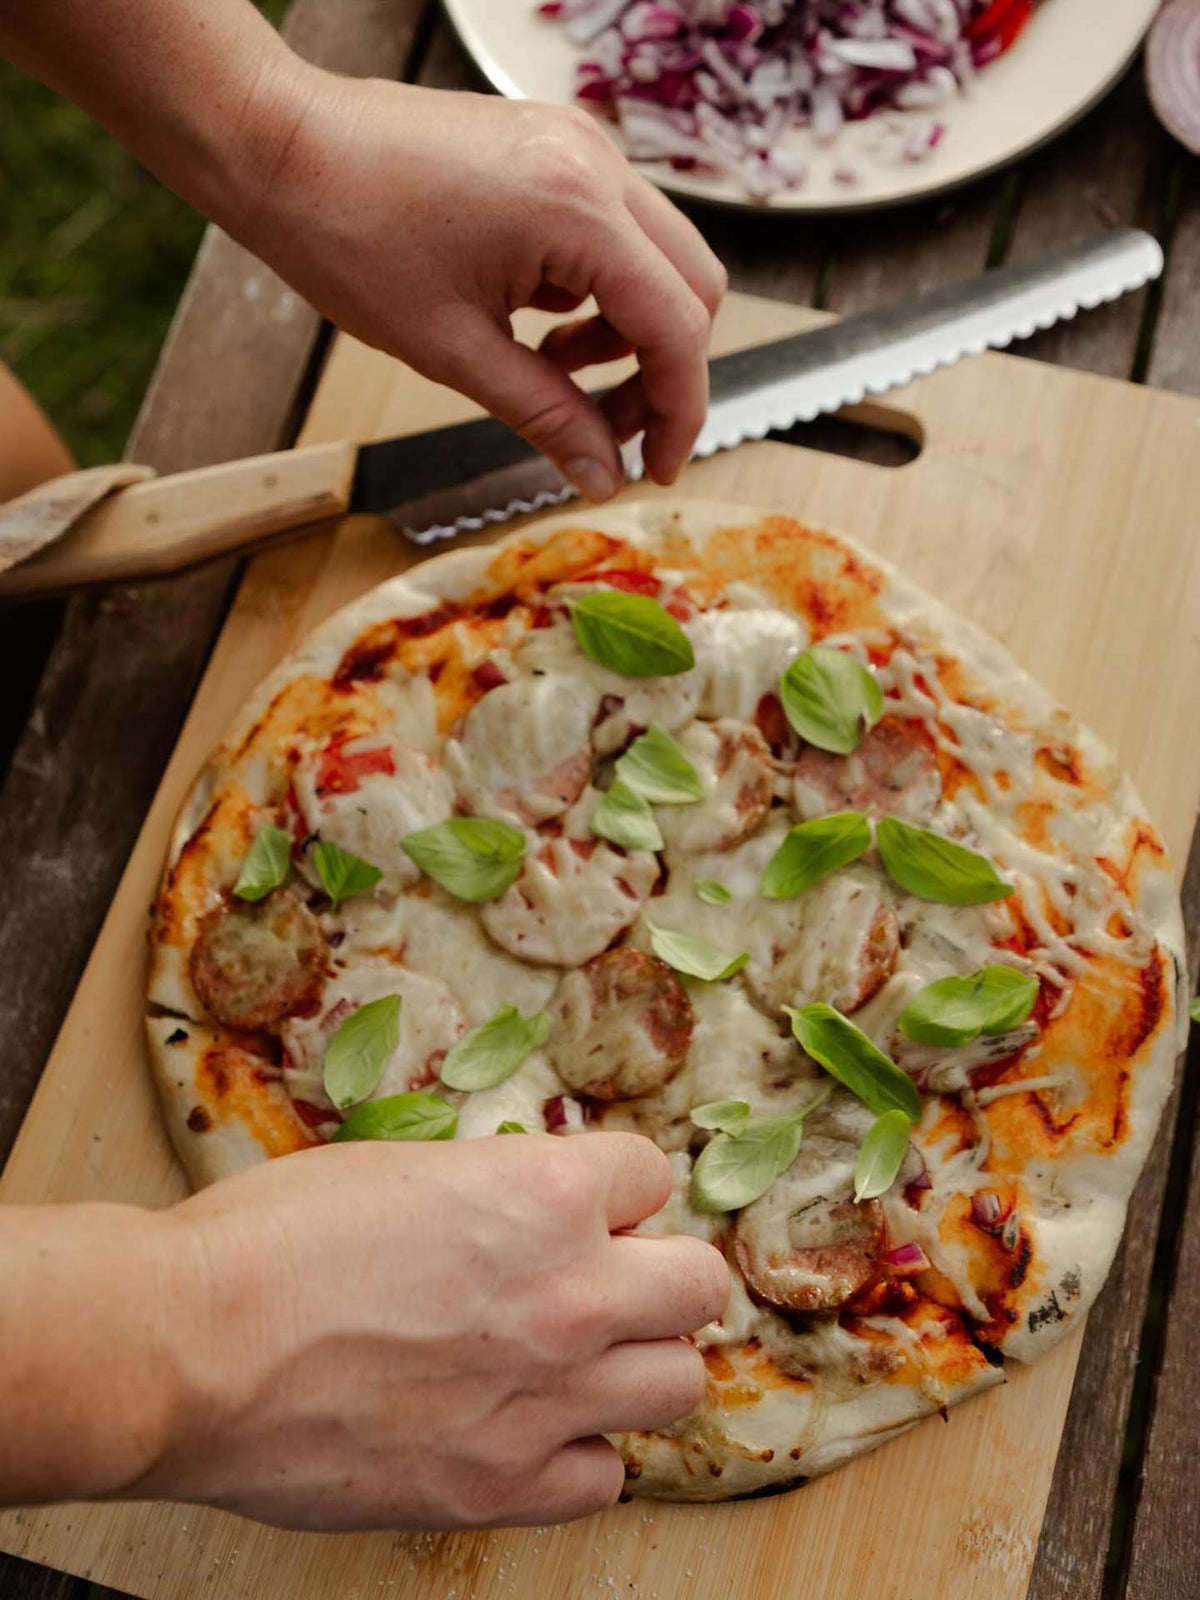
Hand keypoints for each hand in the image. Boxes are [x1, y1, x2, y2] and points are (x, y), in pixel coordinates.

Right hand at [134, 1134, 727, 1530]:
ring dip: (635, 1365)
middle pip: (699, 1285)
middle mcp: (568, 1294)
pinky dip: (579, 1453)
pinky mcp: (501, 1487)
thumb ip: (491, 1191)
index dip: (615, 1188)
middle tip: (611, 1282)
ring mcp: (545, 1398)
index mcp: (541, 1194)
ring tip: (578, 1359)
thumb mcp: (400, 1169)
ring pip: (677, 1384)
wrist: (189, 1350)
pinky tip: (531, 1430)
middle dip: (660, 1275)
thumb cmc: (270, 1243)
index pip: (651, 1174)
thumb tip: (527, 1212)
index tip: (590, 1207)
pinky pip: (604, 1477)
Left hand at [230, 72, 726, 502]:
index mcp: (577, 209)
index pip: (677, 325)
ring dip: (628, 332)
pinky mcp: (555, 149)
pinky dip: (598, 292)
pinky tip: (541, 325)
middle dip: (662, 372)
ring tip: (558, 373)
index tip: (656, 468)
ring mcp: (579, 147)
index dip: (677, 409)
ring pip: (658, 260)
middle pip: (691, 287)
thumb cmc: (346, 235)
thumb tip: (603, 476)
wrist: (281, 149)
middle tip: (610, 431)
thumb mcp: (454, 350)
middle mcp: (595, 164)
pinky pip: (615, 232)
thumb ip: (546, 416)